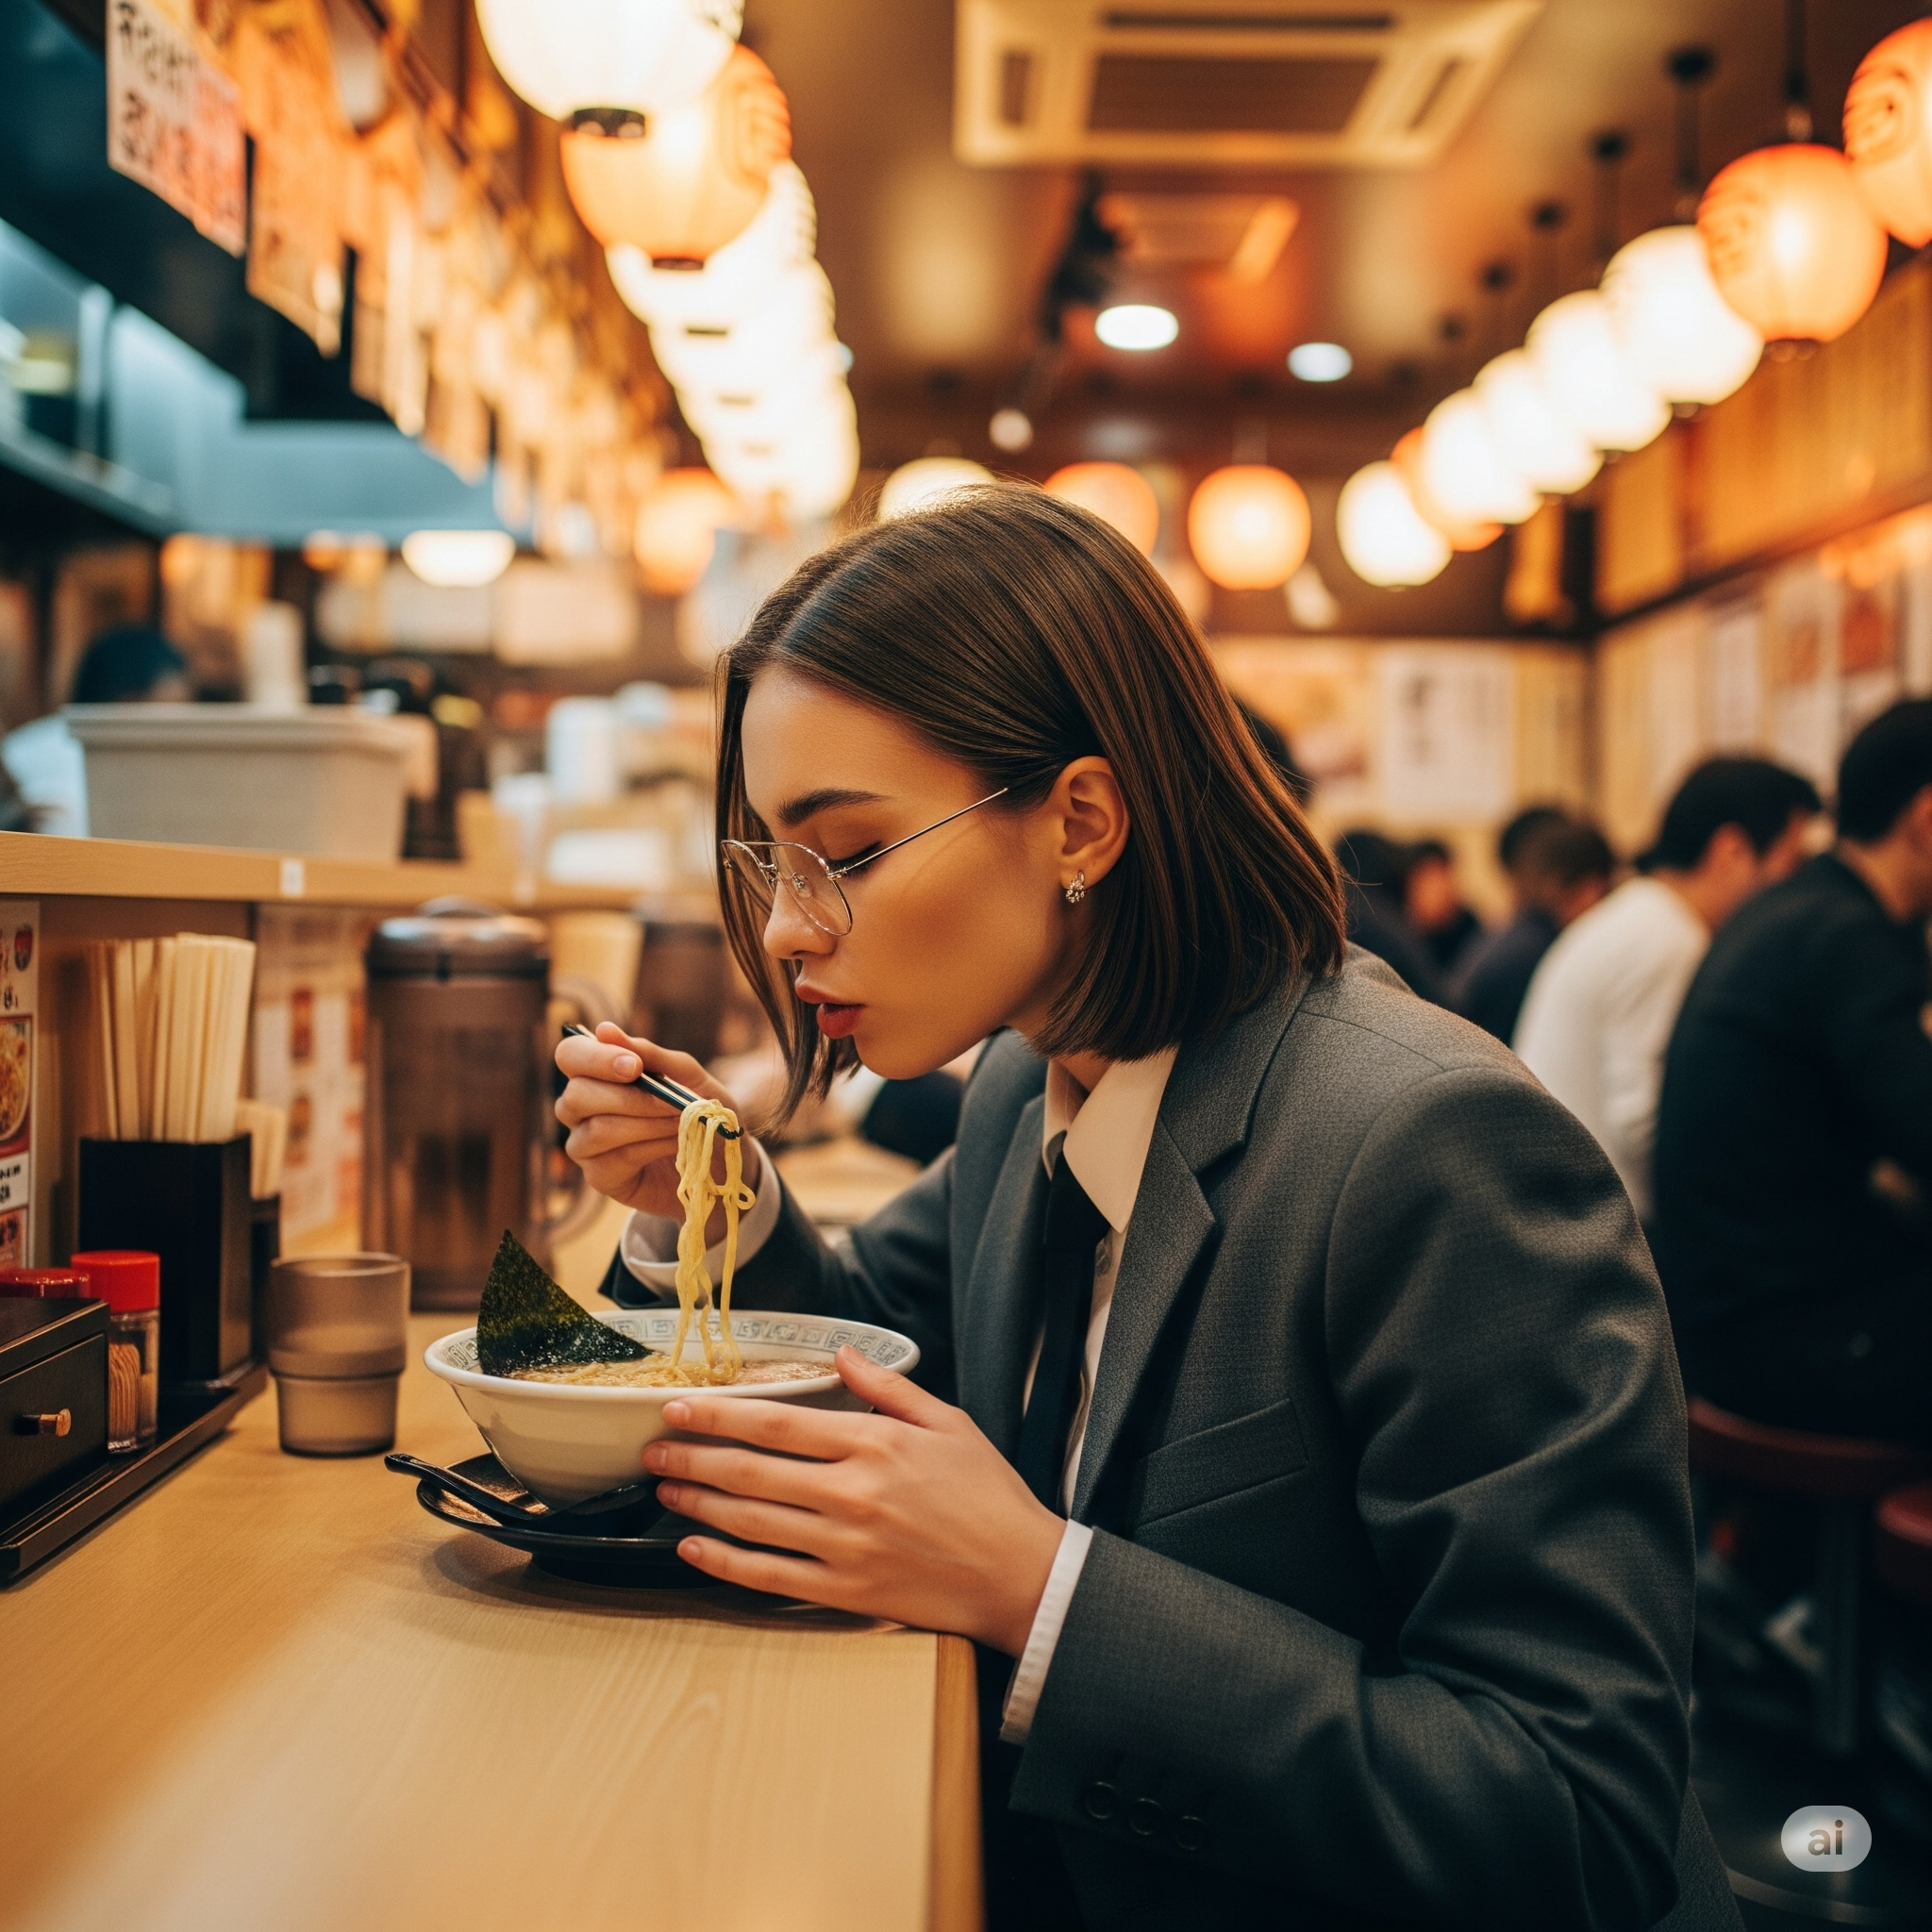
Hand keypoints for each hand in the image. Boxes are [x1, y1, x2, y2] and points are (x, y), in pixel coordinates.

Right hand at [554, 1021, 761, 1222]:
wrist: (722, 1162)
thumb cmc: (700, 1112)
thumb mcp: (688, 1077)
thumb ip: (650, 1056)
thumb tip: (605, 1030)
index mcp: (596, 1072)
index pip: (570, 1054)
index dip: (595, 1058)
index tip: (634, 1066)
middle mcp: (580, 1107)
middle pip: (576, 1094)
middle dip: (630, 1097)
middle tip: (672, 1102)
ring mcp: (585, 1144)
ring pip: (597, 1129)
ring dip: (647, 1123)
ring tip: (682, 1123)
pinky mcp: (600, 1176)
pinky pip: (614, 1158)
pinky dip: (651, 1147)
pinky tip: (676, 1144)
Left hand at [644, 1347, 1065, 1654]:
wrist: (1021, 1575)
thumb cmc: (989, 1495)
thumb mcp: (948, 1423)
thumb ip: (889, 1387)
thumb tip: (842, 1353)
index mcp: (875, 1443)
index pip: (778, 1421)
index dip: (719, 1413)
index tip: (678, 1406)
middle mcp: (853, 1493)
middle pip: (751, 1470)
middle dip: (692, 1455)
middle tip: (653, 1446)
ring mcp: (846, 1547)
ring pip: (751, 1522)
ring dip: (698, 1501)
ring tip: (664, 1486)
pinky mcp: (846, 1592)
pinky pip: (769, 1576)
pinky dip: (724, 1563)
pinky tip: (693, 1547)